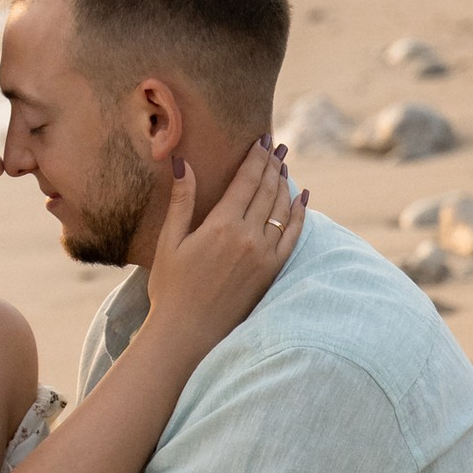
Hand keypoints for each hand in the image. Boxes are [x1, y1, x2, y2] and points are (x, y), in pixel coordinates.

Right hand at [143, 137, 306, 362]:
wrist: (189, 333)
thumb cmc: (171, 287)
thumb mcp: (170, 241)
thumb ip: (181, 201)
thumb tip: (181, 163)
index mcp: (221, 225)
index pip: (246, 181)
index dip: (256, 157)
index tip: (262, 140)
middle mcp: (248, 237)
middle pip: (267, 190)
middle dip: (273, 165)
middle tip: (277, 145)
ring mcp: (264, 255)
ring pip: (282, 209)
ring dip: (285, 184)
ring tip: (285, 165)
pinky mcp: (272, 272)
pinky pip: (293, 236)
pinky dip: (300, 215)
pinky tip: (302, 200)